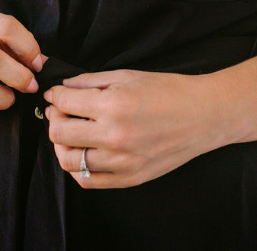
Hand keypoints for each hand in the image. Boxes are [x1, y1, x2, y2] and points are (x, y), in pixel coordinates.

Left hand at [43, 69, 216, 188]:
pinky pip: (88, 180)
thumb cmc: (169, 90)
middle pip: (59, 134)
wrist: (203, 116)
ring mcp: (121, 162)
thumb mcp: (128, 76)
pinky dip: (78, 168)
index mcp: (113, 107)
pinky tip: (83, 152)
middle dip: (54, 118)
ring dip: (61, 144)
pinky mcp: (129, 179)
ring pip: (69, 161)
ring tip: (69, 132)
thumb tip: (64, 87)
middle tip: (60, 110)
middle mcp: (114, 137)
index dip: (55, 95)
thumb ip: (91, 81)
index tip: (54, 93)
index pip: (65, 103)